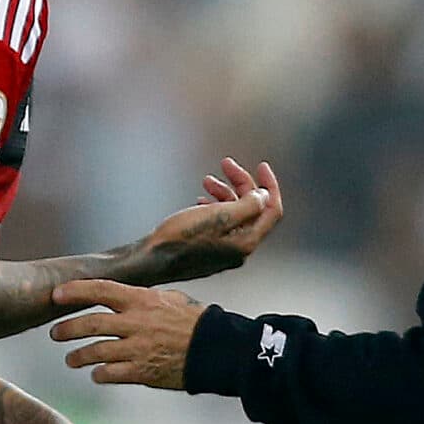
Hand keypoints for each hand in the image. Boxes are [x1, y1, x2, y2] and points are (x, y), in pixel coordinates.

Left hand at [50, 282, 206, 388]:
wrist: (217, 350)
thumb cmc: (197, 322)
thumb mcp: (172, 299)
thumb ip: (146, 298)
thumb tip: (128, 296)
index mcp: (142, 300)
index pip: (99, 290)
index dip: (74, 292)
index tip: (56, 295)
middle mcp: (134, 323)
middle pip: (89, 324)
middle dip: (67, 329)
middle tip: (56, 333)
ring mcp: (136, 349)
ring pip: (94, 352)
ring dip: (78, 356)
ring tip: (71, 359)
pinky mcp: (141, 372)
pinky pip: (110, 374)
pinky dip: (99, 374)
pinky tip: (96, 374)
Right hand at [138, 159, 282, 281]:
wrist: (151, 259)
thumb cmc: (180, 239)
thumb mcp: (219, 216)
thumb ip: (248, 205)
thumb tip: (264, 197)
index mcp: (246, 241)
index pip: (271, 210)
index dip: (269, 185)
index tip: (260, 166)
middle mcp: (239, 248)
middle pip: (253, 209)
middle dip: (242, 184)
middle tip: (225, 165)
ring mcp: (224, 250)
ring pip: (235, 214)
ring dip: (225, 192)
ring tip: (207, 180)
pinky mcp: (209, 249)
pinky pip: (221, 223)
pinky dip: (215, 206)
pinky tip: (202, 199)